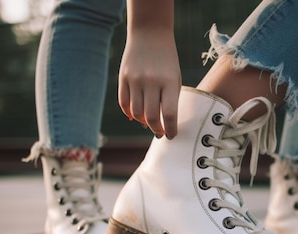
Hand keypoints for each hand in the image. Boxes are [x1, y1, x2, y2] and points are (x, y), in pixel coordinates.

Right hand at [118, 2, 180, 138]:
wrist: (150, 33)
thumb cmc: (167, 60)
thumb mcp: (175, 78)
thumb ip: (170, 100)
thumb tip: (161, 125)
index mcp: (169, 82)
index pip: (170, 114)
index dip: (170, 129)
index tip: (171, 136)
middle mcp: (151, 81)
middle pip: (152, 117)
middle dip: (157, 129)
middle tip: (160, 133)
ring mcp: (135, 79)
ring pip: (136, 113)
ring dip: (143, 122)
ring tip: (149, 123)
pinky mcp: (123, 77)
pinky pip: (124, 103)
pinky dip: (129, 113)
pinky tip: (135, 116)